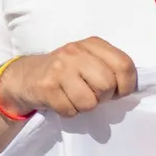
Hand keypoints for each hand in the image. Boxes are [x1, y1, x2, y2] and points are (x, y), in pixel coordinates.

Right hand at [0, 37, 137, 118]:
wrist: (26, 76)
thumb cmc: (65, 71)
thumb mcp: (89, 60)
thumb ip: (110, 68)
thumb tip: (129, 89)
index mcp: (92, 44)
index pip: (124, 65)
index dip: (126, 85)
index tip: (117, 92)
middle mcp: (75, 52)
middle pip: (107, 85)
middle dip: (102, 97)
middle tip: (91, 94)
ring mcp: (59, 68)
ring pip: (89, 102)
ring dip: (84, 106)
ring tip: (74, 97)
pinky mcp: (46, 86)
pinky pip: (70, 110)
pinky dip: (68, 111)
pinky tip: (60, 100)